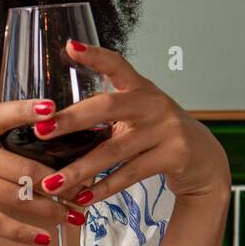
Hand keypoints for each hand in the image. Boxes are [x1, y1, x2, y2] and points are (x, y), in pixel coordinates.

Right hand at [0, 99, 89, 245]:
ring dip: (51, 209)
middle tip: (87, 190)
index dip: (29, 111)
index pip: (3, 114)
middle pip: (24, 167)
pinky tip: (42, 238)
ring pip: (17, 196)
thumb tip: (31, 133)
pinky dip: (22, 232)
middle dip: (60, 182)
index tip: (56, 111)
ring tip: (75, 216)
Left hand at [30, 39, 232, 206]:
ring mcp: (166, 129)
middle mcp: (154, 104)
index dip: (95, 55)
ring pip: (115, 150)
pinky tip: (82, 198)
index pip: (117, 64)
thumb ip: (107, 116)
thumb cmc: (159, 136)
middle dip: (71, 120)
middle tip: (41, 129)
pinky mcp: (175, 155)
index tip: (70, 46)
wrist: (203, 161)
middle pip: (107, 107)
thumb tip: (54, 127)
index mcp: (140, 89)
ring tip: (51, 183)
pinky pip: (130, 174)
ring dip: (80, 169)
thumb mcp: (137, 117)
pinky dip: (104, 188)